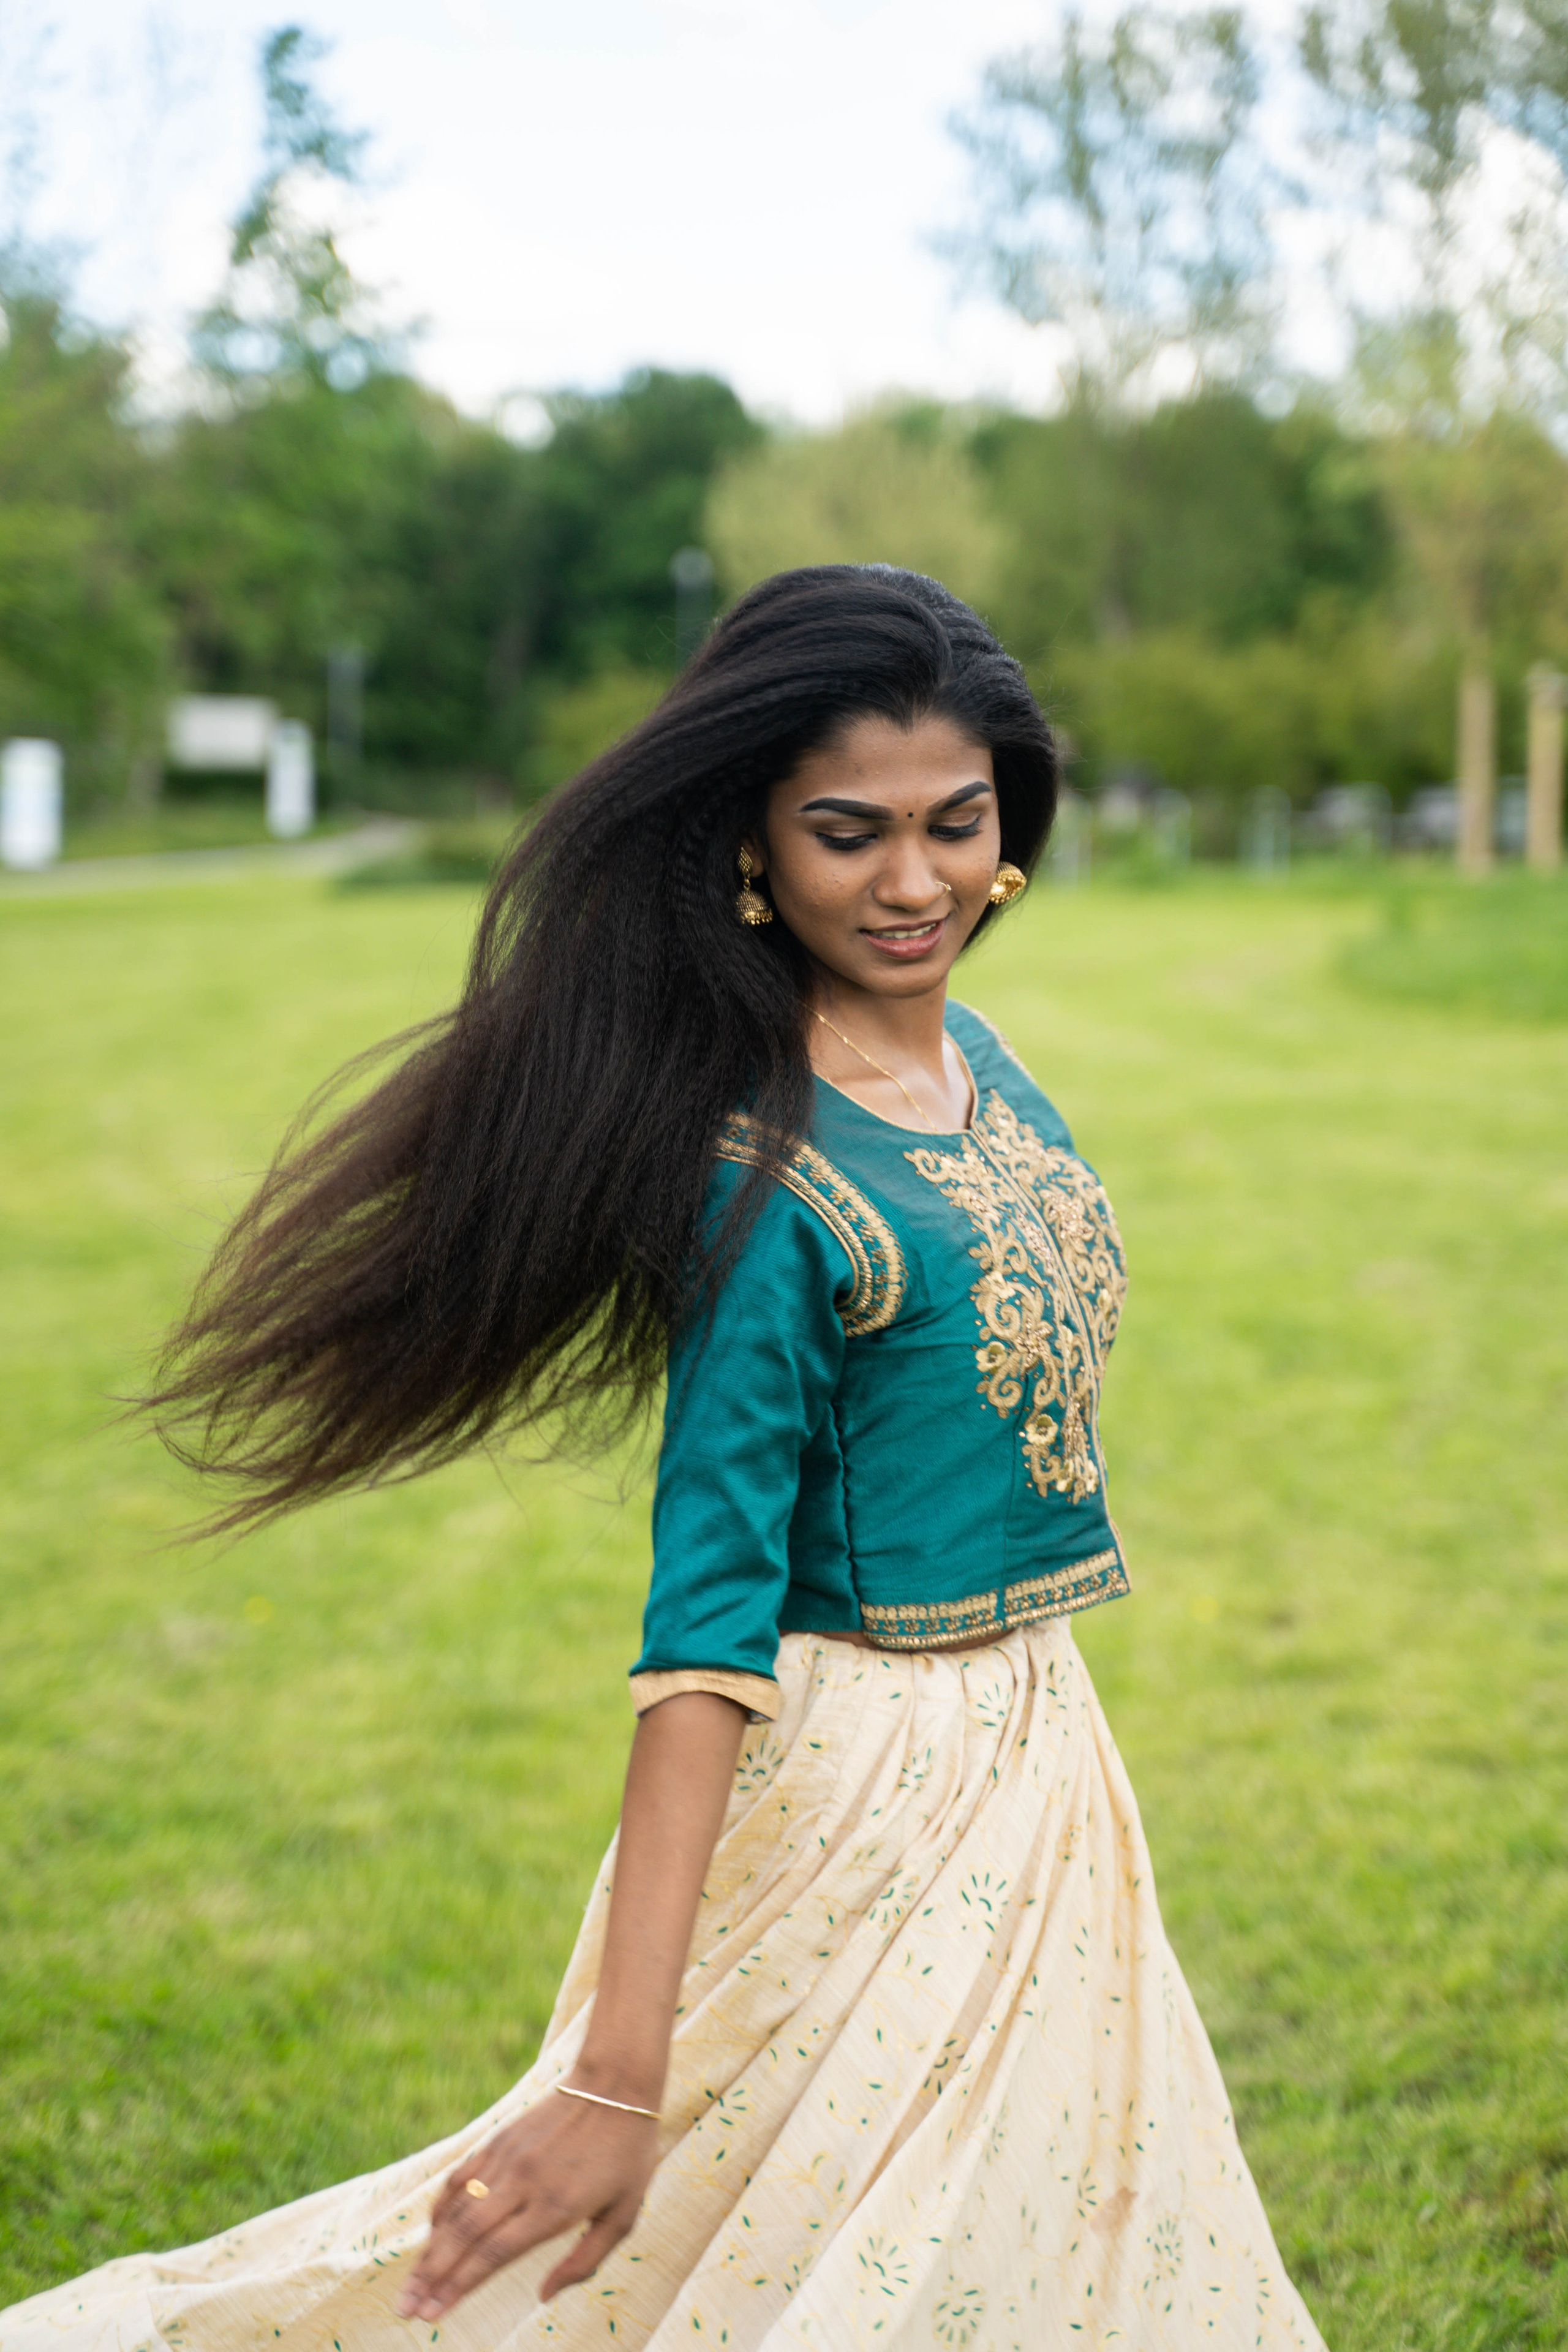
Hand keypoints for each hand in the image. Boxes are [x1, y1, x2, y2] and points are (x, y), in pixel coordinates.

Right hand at [397, 2090, 658, 2318]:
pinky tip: (430, 2233)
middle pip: (464, 2237)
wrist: (614, 2082)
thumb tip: (544, 2296)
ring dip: (429, 2249)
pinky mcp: (499, 2139)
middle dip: (431, 2277)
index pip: (493, 2255)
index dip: (458, 2287)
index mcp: (554, 2207)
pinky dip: (441, 2207)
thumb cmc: (627, 2153)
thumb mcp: (624, 2214)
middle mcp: (523, 2184)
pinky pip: (460, 2177)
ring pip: (457, 2210)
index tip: (432, 2315)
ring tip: (410, 2283)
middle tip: (405, 2309)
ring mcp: (506, 2158)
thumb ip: (585, 2260)